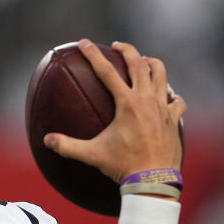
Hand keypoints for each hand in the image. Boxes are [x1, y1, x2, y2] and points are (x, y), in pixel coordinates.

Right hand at [44, 39, 185, 182]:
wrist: (153, 179)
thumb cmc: (122, 165)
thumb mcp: (91, 155)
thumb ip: (67, 146)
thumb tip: (46, 141)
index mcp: (127, 103)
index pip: (106, 71)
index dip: (93, 55)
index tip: (84, 43)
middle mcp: (147, 100)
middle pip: (139, 64)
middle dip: (127, 50)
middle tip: (117, 46)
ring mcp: (163, 108)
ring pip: (161, 75)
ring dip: (152, 64)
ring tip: (145, 61)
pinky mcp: (174, 119)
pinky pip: (176, 100)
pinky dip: (171, 94)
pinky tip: (167, 96)